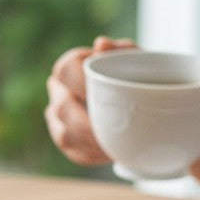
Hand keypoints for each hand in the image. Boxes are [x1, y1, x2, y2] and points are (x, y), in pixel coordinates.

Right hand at [44, 35, 135, 164]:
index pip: (65, 70)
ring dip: (92, 144)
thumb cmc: (136, 75)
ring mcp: (57, 118)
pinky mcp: (66, 140)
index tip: (108, 97)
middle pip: (63, 108)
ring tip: (115, 147)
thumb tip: (101, 44)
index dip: (84, 84)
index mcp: (70, 66)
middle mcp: (58, 91)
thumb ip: (121, 49)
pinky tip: (111, 153)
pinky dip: (94, 155)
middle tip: (116, 132)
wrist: (142, 101)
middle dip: (89, 124)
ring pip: (65, 135)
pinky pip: (74, 153)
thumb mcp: (136, 58)